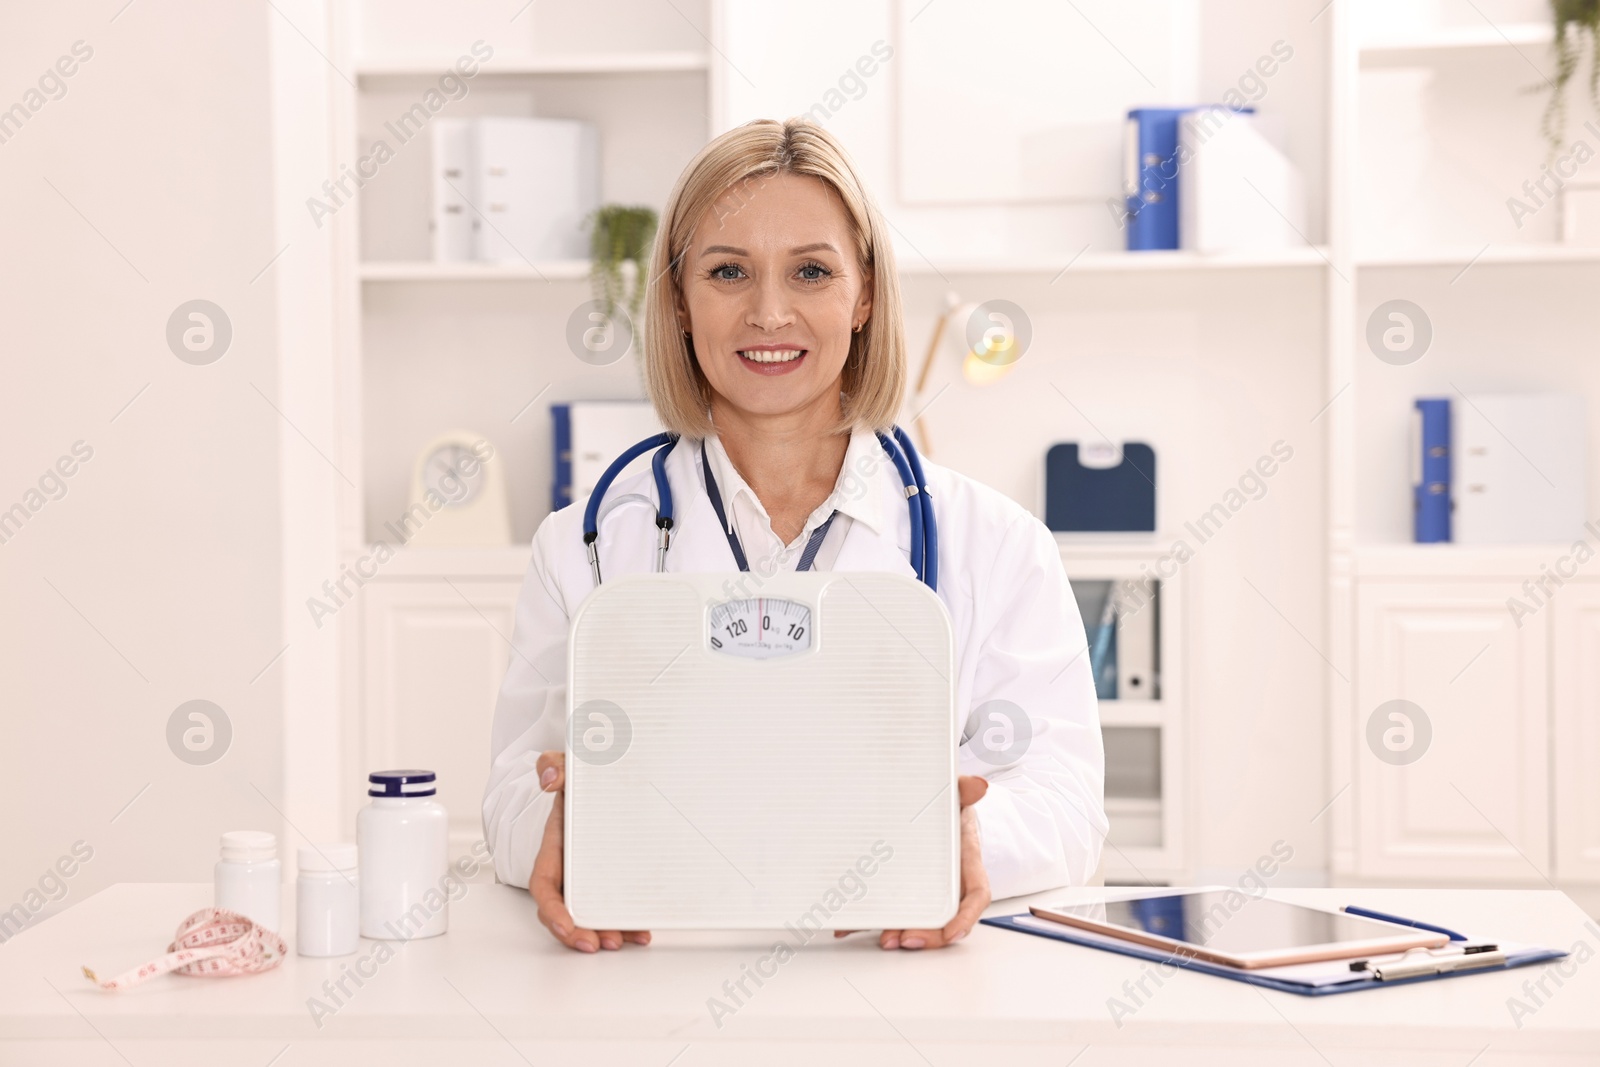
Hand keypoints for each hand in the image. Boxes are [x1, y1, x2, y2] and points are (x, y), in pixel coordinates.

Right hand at [527, 751, 651, 952]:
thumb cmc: (579, 781)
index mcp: (555, 849)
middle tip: (602, 943)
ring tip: (627, 941)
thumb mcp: (565, 767)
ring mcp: (589, 878)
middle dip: (580, 932)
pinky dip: (626, 922)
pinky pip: (614, 906)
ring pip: (592, 914)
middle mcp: (570, 869)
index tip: (565, 925)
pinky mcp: (610, 881)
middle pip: (568, 910)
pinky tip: (642, 931)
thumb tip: (550, 780)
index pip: (545, 887)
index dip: (552, 910)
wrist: (601, 782)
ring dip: (605, 932)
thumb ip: (553, 765)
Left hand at [835, 774, 990, 949]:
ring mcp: (928, 887)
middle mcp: (950, 880)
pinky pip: (892, 907)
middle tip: (905, 940)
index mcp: (966, 861)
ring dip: (901, 932)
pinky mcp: (904, 888)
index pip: (976, 894)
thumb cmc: (950, 806)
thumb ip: (964, 789)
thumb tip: (978, 785)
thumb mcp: (956, 794)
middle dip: (928, 935)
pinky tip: (851, 925)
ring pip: (920, 918)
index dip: (966, 917)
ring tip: (884, 939)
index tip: (952, 933)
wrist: (936, 806)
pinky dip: (872, 918)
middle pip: (946, 917)